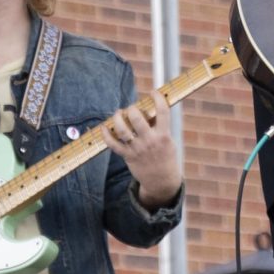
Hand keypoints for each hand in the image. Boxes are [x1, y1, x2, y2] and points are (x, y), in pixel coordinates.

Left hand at [102, 90, 181, 209]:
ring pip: (123, 130)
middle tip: (131, 108)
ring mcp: (138, 149)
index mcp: (163, 135)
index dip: (157, 98)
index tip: (153, 92)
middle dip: (132, 109)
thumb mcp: (168, 141)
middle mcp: (150, 141)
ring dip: (117, 118)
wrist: (161, 180)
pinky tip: (104, 127)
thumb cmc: (166, 157)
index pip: (162, 112)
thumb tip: (149, 109)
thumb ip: (160, 127)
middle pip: (137, 119)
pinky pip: (113, 145)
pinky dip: (106, 135)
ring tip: (118, 113)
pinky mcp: (128, 156)